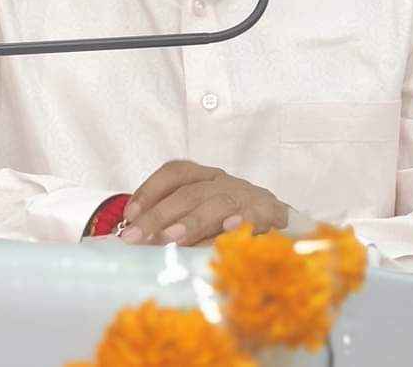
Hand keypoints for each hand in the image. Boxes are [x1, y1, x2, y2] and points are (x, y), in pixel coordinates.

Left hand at [120, 160, 289, 245]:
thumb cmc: (233, 220)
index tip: (129, 214)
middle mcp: (223, 181)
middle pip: (189, 191)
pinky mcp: (269, 212)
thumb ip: (173, 224)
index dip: (150, 189)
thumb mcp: (202, 216)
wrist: (283, 220)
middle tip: (135, 236)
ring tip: (171, 239)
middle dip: (159, 214)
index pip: (175, 172)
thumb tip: (137, 240)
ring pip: (216, 202)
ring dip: (192, 221)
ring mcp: (246, 195)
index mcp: (205, 177)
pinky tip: (228, 232)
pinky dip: (240, 224)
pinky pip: (251, 218)